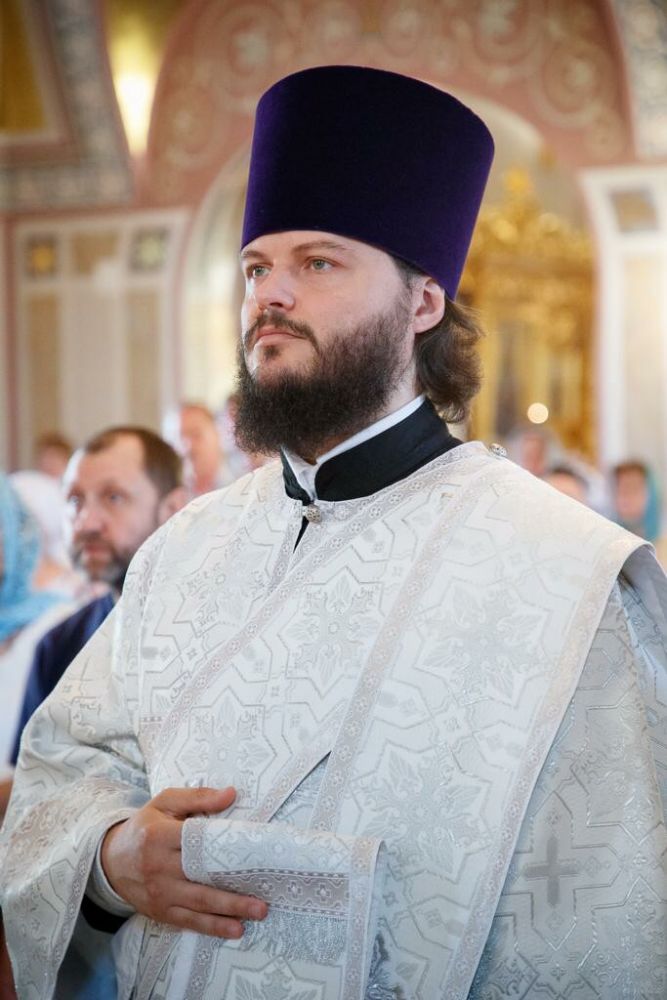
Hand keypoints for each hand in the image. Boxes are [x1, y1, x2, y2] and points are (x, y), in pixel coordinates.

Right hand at [101, 786, 267, 938]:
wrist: (110, 859)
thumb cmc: (145, 827)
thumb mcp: (165, 803)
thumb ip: (198, 797)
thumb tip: (231, 794)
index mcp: (160, 836)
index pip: (195, 842)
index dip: (222, 848)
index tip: (251, 854)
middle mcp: (159, 866)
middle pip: (200, 880)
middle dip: (232, 894)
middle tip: (262, 901)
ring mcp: (159, 892)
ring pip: (197, 905)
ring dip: (228, 913)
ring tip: (255, 915)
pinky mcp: (159, 911)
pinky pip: (188, 921)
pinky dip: (211, 927)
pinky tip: (233, 930)